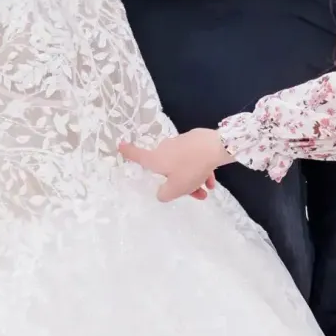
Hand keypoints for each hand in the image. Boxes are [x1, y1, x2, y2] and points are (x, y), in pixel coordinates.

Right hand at [118, 128, 232, 202]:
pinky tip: (212, 181)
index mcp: (156, 159)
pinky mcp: (195, 141)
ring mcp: (181, 143)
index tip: (119, 145)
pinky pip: (194, 159)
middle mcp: (166, 149)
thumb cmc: (190, 168)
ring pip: (183, 166)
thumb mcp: (176, 188)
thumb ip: (164, 194)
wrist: (215, 146)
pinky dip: (201, 170)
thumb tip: (162, 193)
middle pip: (167, 168)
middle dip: (180, 183)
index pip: (138, 156)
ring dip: (194, 179)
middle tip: (195, 194)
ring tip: (207, 190)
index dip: (128, 153)